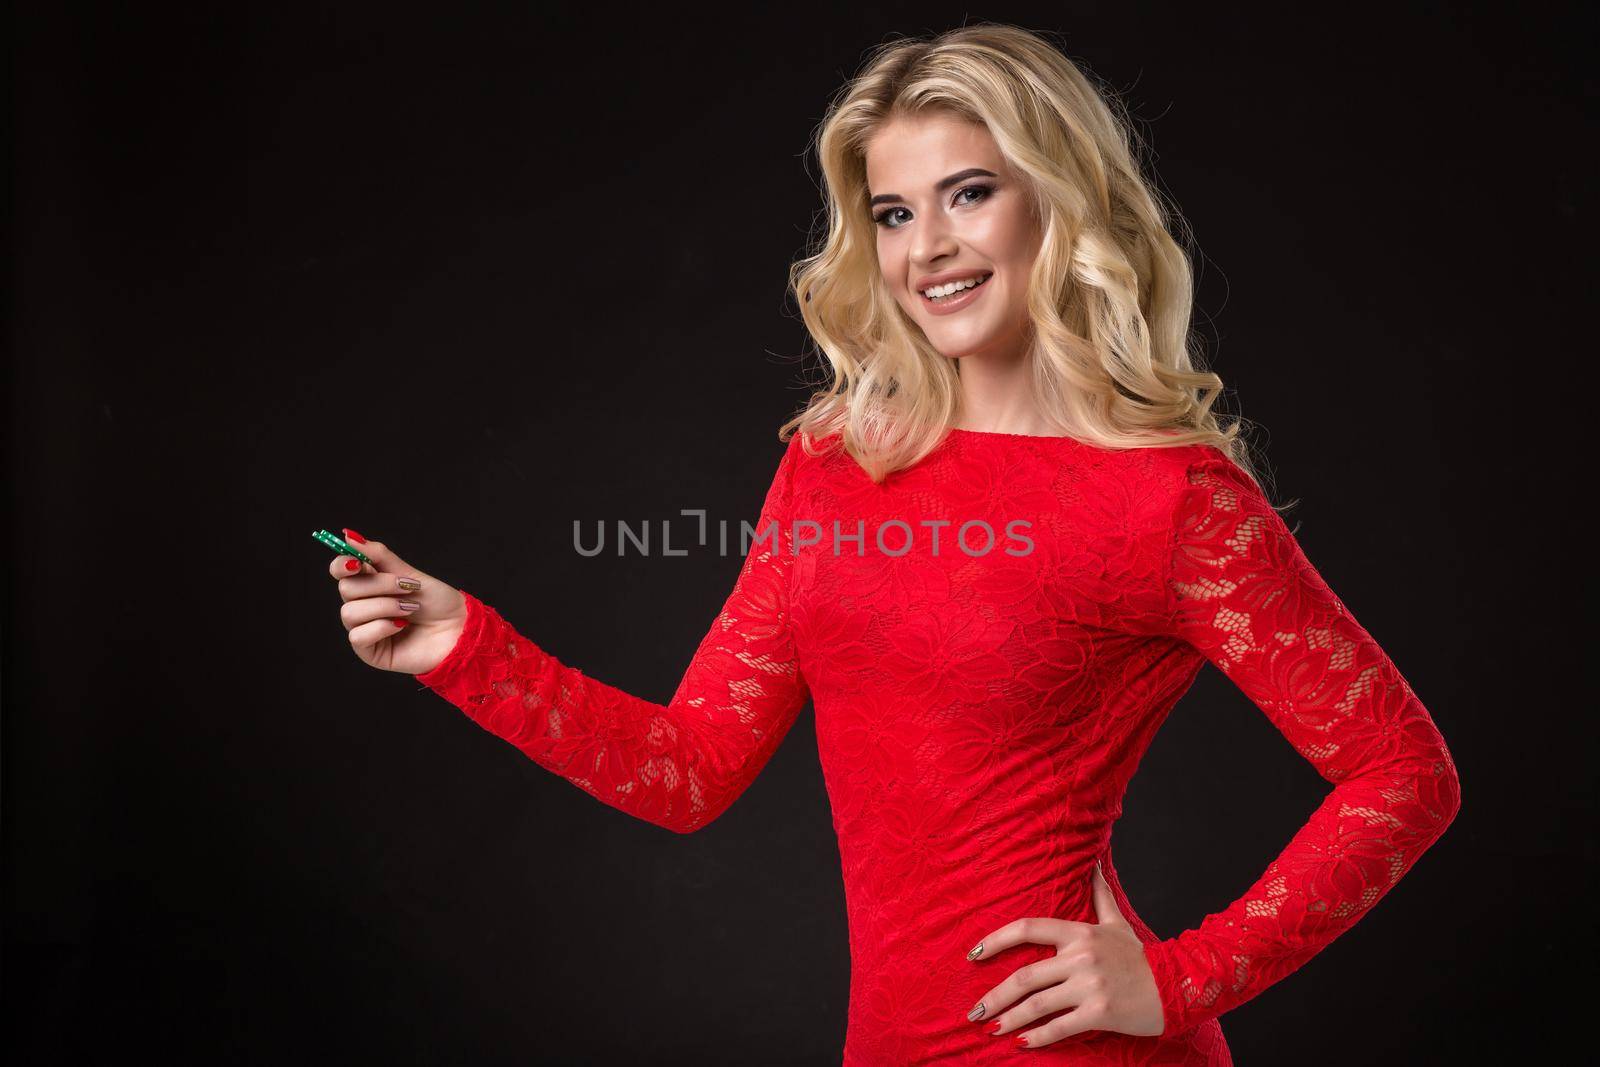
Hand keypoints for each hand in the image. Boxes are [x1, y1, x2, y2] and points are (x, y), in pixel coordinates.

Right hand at [326, 529, 467, 675]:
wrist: (458, 629)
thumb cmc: (438, 603)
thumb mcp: (409, 573)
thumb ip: (378, 555)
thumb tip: (349, 535)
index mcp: (370, 584)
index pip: (340, 571)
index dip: (342, 564)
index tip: (359, 562)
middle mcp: (363, 606)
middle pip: (346, 589)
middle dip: (379, 585)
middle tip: (407, 587)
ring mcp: (365, 629)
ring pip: (350, 612)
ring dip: (384, 606)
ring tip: (410, 609)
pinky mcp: (370, 651)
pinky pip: (358, 636)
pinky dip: (382, 627)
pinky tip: (401, 626)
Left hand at [963, 862, 1164, 1046]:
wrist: (1177, 985)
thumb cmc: (1142, 956)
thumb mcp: (1117, 923)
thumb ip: (1100, 895)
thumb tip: (1094, 862)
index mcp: (1079, 933)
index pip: (1027, 928)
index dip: (995, 941)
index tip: (974, 955)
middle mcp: (1080, 957)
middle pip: (1025, 976)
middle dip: (995, 996)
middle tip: (975, 1011)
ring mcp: (1089, 986)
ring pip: (1038, 1004)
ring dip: (1010, 1018)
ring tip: (991, 1028)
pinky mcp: (1100, 1013)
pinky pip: (1060, 1026)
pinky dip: (1038, 1037)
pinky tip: (1022, 1043)